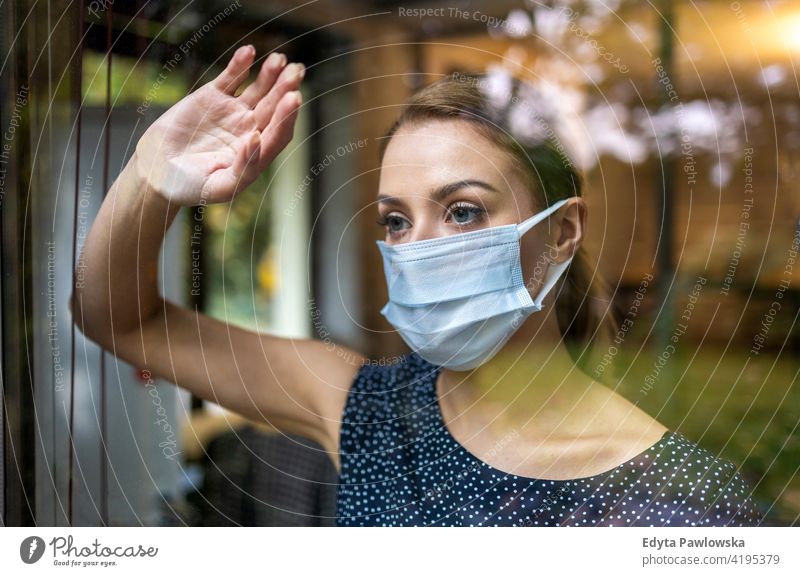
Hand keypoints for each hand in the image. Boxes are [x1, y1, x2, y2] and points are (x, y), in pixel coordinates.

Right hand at [134, 45, 303, 205]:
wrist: (158, 172)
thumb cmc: (191, 187)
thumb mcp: (220, 187)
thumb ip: (244, 168)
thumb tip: (257, 140)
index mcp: (257, 154)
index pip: (279, 133)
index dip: (287, 117)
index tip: (293, 99)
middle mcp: (251, 130)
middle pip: (273, 107)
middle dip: (285, 89)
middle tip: (296, 72)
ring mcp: (234, 112)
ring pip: (258, 90)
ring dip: (269, 75)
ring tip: (280, 60)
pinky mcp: (214, 97)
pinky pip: (231, 78)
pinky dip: (239, 65)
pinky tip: (249, 52)